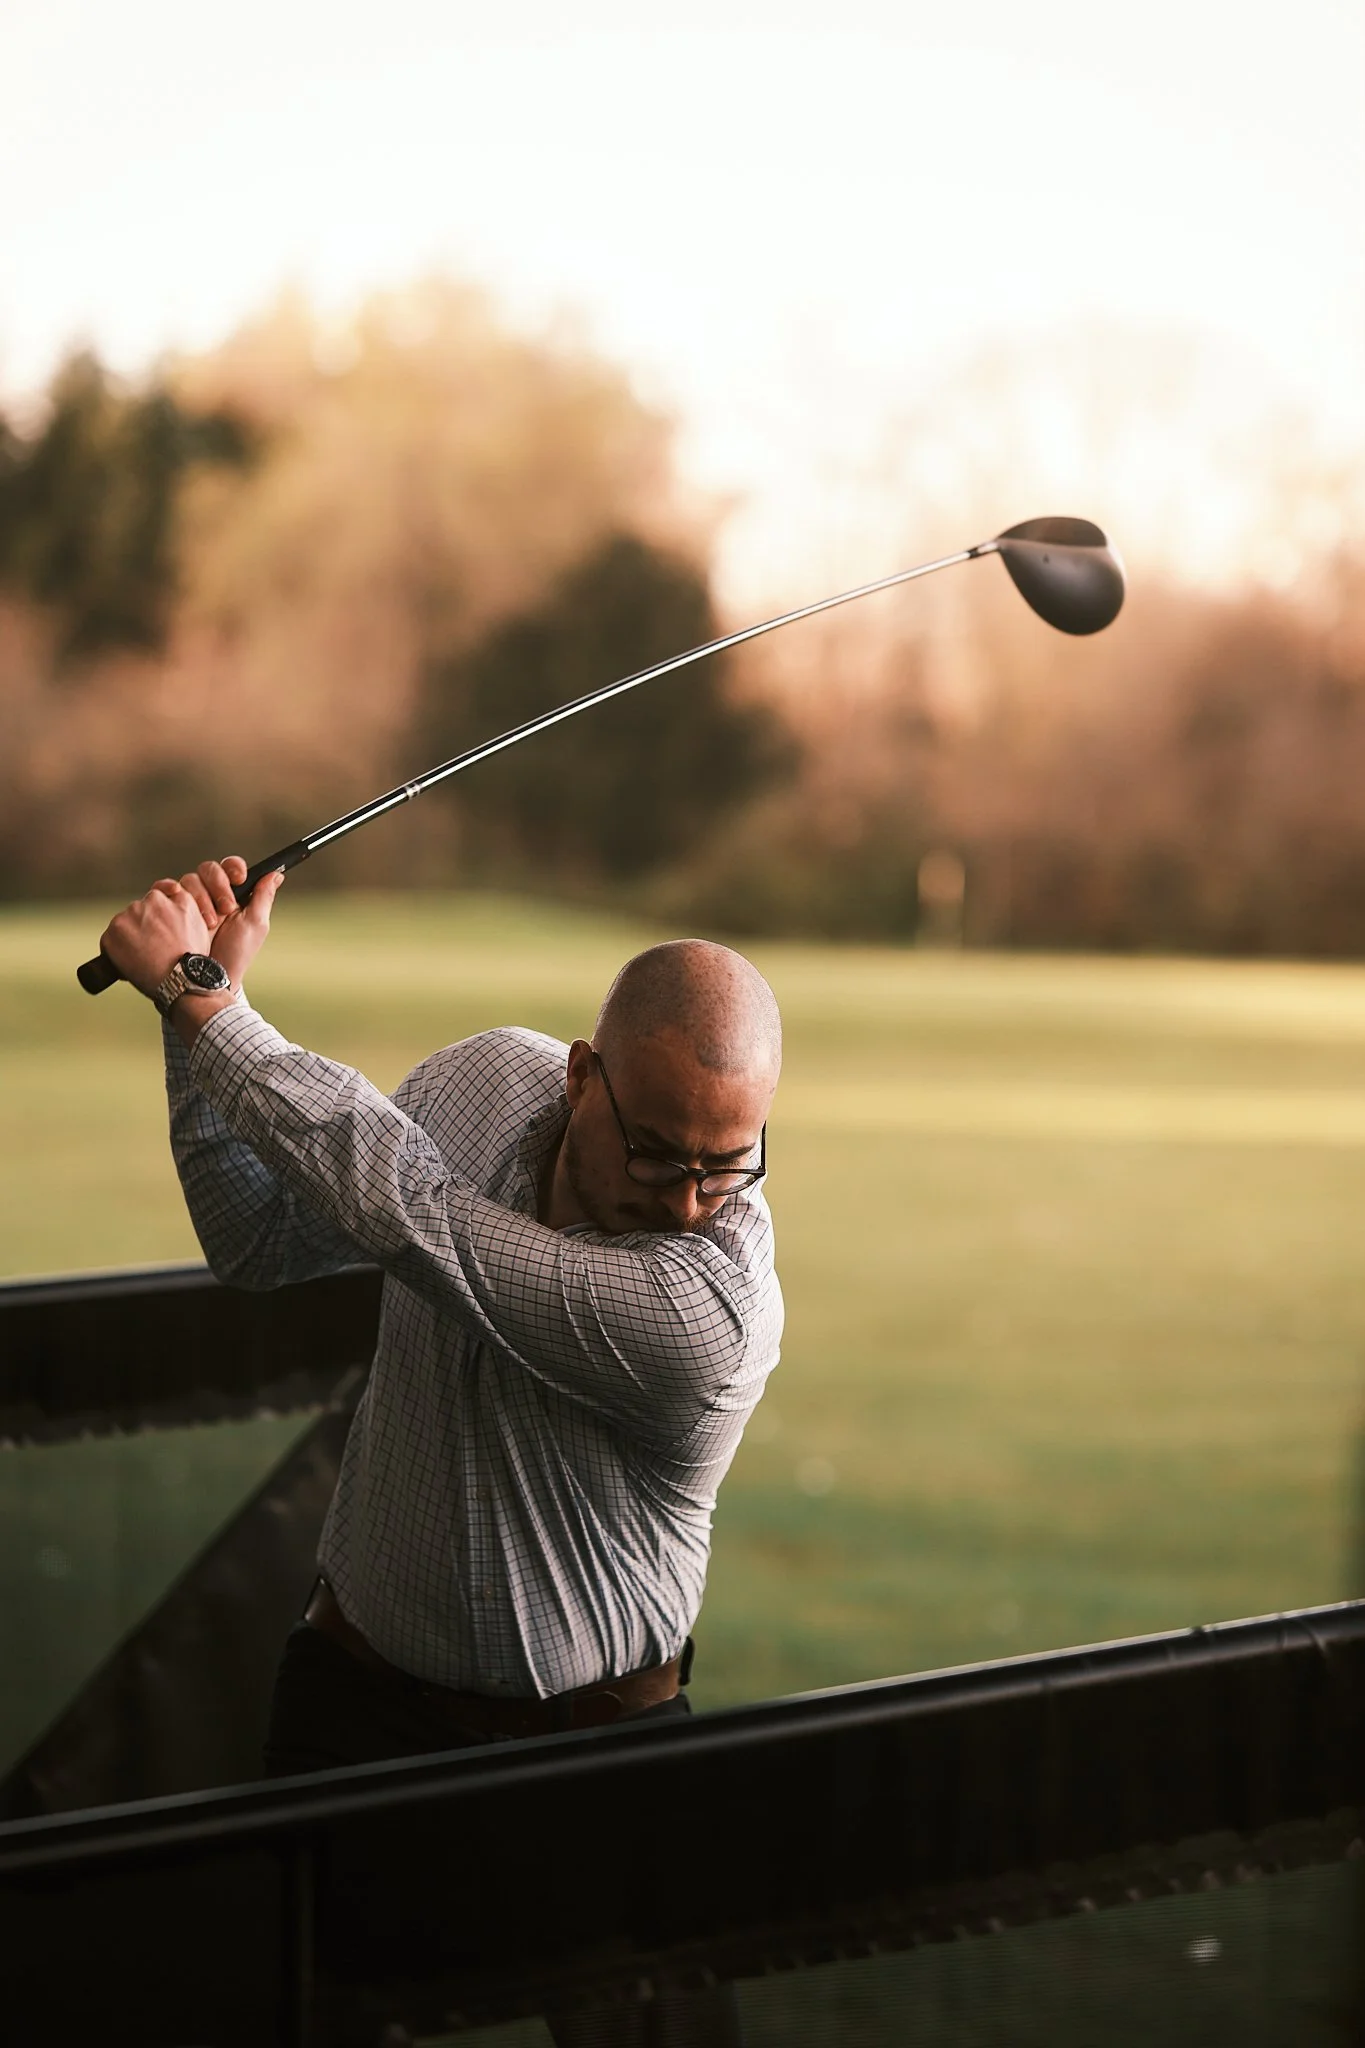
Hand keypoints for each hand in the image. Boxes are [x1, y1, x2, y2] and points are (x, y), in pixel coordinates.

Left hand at [100, 877, 213, 998]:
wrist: (180, 978)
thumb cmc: (192, 954)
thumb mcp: (197, 919)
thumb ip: (182, 902)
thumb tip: (171, 892)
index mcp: (162, 897)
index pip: (152, 900)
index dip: (155, 917)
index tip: (159, 930)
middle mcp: (142, 903)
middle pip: (137, 913)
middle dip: (142, 927)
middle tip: (155, 948)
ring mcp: (125, 918)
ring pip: (123, 926)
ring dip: (129, 938)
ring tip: (145, 957)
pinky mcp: (111, 936)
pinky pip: (109, 942)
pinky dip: (116, 952)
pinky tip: (133, 962)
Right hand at [182, 856, 284, 987]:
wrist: (209, 976)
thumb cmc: (237, 954)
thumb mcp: (255, 924)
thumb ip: (263, 897)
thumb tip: (277, 874)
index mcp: (234, 895)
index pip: (231, 868)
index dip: (233, 867)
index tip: (239, 878)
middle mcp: (211, 895)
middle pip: (209, 869)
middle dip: (218, 884)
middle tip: (226, 908)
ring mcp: (192, 902)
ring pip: (189, 879)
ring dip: (200, 897)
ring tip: (210, 923)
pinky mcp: (173, 909)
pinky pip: (166, 889)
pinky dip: (170, 891)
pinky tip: (182, 907)